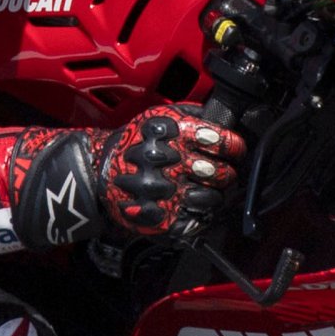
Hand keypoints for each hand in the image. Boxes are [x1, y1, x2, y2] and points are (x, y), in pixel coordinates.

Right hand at [93, 104, 245, 238]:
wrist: (98, 170)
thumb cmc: (135, 142)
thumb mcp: (158, 116)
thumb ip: (192, 115)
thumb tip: (226, 118)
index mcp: (169, 132)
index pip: (220, 141)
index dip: (235, 147)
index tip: (236, 150)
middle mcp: (165, 160)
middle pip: (219, 172)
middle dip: (227, 173)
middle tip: (223, 172)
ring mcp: (161, 191)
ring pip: (212, 199)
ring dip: (217, 196)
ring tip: (210, 190)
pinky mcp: (157, 216)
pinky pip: (195, 220)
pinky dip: (201, 215)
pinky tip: (195, 205)